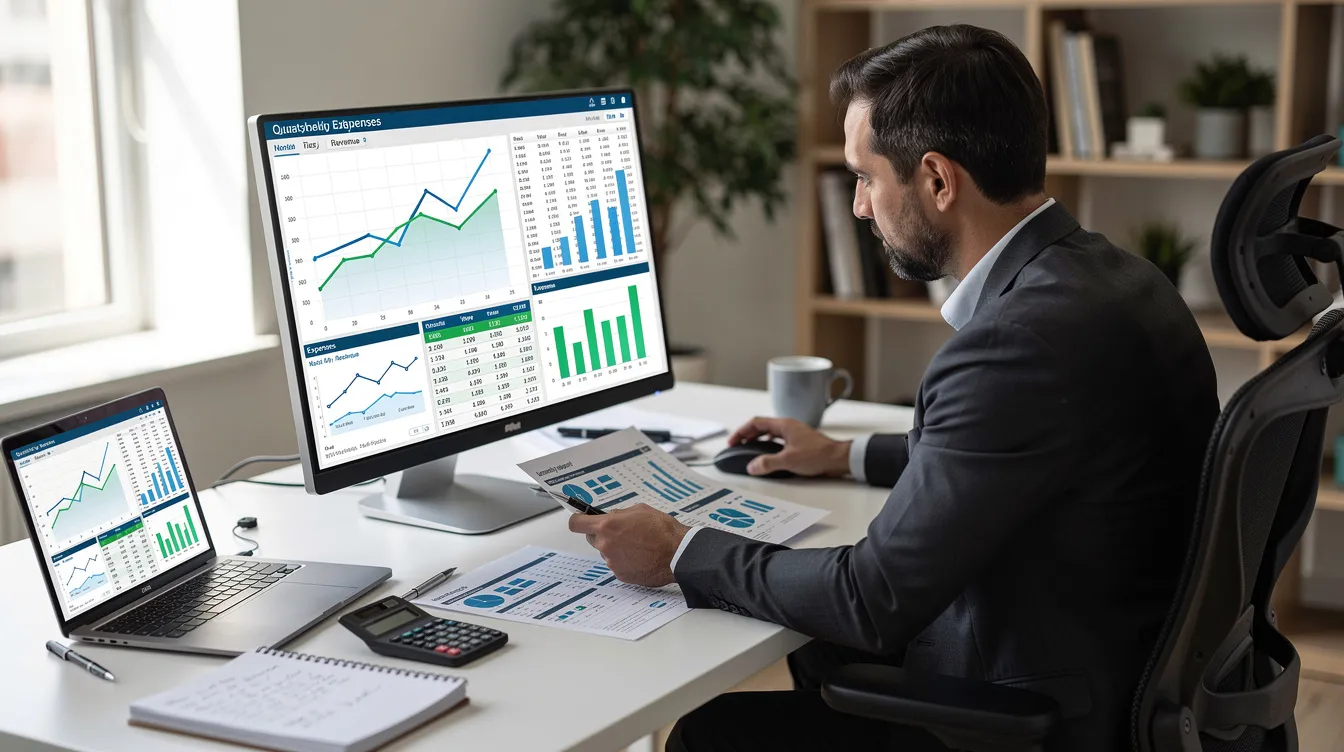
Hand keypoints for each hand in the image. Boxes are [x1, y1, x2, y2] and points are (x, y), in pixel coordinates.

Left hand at [568, 504, 689, 586]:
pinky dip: (625, 561)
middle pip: (592, 539)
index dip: (578, 521)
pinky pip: (617, 565)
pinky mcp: (621, 575)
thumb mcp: (639, 510)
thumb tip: (611, 516)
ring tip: (637, 545)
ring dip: (616, 548)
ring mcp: (612, 562)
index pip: (576, 524)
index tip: (580, 520)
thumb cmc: (662, 529)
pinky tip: (640, 556)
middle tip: (620, 532)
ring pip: (606, 552)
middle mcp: (605, 545)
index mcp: (607, 526)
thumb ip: (619, 514)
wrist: (677, 553)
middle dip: (602, 534)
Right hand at [727, 417, 851, 476]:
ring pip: (770, 433)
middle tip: (737, 445)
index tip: (733, 441)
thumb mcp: (788, 460)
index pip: (756, 423)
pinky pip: (778, 440)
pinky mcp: (799, 442)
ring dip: (757, 440)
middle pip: (761, 427)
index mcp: (784, 425)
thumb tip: (751, 466)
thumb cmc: (818, 455)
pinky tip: (768, 455)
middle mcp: (788, 426)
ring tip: (749, 449)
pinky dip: (768, 445)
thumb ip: (767, 463)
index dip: (742, 431)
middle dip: (747, 435)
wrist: (838, 459)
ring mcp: (794, 433)